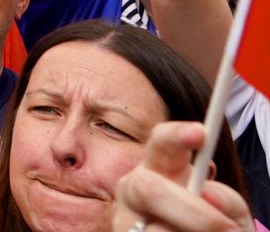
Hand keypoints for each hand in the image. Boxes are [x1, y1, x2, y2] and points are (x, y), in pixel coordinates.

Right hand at [109, 120, 250, 231]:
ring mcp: (124, 218)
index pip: (161, 143)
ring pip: (156, 229)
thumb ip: (227, 200)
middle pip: (147, 189)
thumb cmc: (211, 229)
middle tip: (228, 229)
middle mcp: (133, 189)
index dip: (176, 135)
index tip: (200, 132)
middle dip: (192, 212)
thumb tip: (208, 193)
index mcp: (161, 170)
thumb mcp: (230, 214)